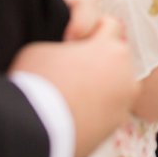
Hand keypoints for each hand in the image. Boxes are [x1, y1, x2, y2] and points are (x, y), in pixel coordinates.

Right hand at [11, 15, 138, 156]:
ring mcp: (123, 103)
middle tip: (72, 70)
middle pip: (115, 58)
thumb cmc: (35, 82)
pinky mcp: (115, 127)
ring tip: (73, 95)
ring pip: (116, 86)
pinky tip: (74, 113)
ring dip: (102, 86)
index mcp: (111, 49)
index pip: (110, 26)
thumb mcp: (42, 49)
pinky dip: (97, 111)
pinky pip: (109, 111)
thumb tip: (70, 54)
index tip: (75, 41)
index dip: (91, 30)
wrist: (31, 130)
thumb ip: (66, 47)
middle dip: (99, 61)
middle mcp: (126, 74)